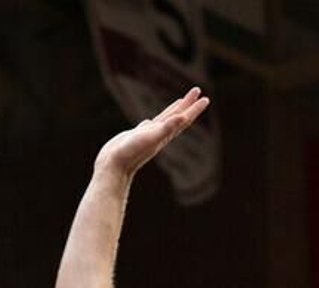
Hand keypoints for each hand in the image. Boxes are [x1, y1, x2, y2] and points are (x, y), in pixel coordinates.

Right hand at [94, 87, 210, 179]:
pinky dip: (153, 121)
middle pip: (177, 117)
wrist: (114, 166)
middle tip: (197, 91)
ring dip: (173, 110)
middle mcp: (159, 135)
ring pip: (164, 120)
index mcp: (165, 134)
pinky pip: (148, 126)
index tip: (205, 98)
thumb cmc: (131, 153)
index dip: (194, 109)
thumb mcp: (151, 137)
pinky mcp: (135, 137)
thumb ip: (167, 127)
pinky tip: (150, 121)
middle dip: (187, 104)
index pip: (184, 119)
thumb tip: (183, 118)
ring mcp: (147, 136)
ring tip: (180, 101)